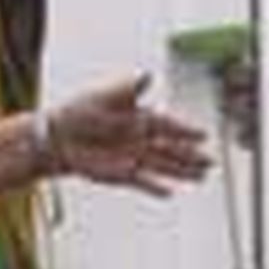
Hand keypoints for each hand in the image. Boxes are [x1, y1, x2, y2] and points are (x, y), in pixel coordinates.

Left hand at [47, 75, 209, 196]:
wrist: (58, 136)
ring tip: (200, 177)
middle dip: (191, 156)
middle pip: (171, 149)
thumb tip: (147, 75)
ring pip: (162, 166)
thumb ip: (129, 89)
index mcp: (138, 118)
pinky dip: (155, 187)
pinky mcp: (121, 174)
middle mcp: (139, 139)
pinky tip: (169, 193)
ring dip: (181, 172)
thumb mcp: (105, 96)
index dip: (186, 131)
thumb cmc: (79, 112)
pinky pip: (142, 182)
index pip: (168, 126)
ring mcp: (132, 158)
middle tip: (210, 162)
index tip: (203, 135)